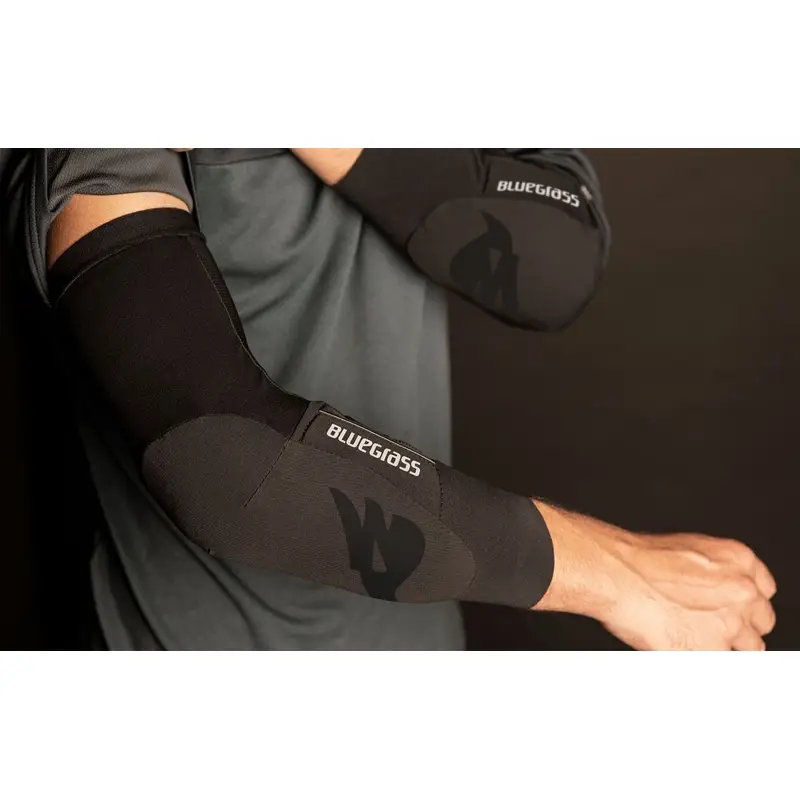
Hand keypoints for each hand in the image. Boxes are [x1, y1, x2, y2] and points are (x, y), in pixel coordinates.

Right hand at [604, 531, 775, 649]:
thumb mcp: (688, 551)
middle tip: (711, 624)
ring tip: (692, 636)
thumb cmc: (638, 559)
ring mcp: (730, 625)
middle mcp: (742, 592)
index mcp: (739, 560)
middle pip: (761, 621)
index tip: (733, 607)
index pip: (763, 590)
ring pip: (749, 648)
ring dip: (724, 644)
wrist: (616, 573)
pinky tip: (678, 643)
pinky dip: (699, 655)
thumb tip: (711, 591)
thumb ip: (713, 572)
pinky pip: (718, 661)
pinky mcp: (709, 652)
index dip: (744, 601)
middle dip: (740, 624)